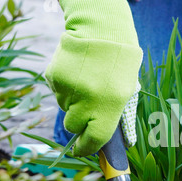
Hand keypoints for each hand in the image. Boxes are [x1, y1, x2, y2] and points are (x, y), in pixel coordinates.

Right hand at [46, 0, 142, 156]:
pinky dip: (65, 88)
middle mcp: (88, 98)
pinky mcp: (54, 76)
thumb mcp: (127, 92)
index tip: (82, 150)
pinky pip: (56, 92)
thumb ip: (117, 118)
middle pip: (73, 126)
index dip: (87, 148)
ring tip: (86, 82)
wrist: (102, 30)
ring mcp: (69, 87)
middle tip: (86, 108)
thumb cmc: (119, 66)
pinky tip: (76, 73)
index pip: (95, 138)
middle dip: (78, 123)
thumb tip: (113, 144)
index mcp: (111, 104)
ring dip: (72, 102)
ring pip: (64, 108)